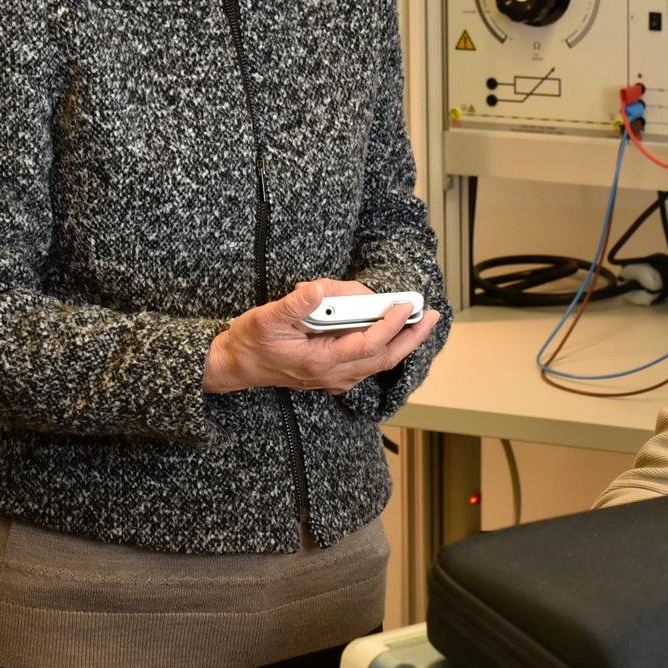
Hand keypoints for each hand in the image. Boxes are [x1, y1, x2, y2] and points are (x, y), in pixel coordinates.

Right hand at [204, 280, 440, 394]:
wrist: (235, 367)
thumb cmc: (251, 343)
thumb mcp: (267, 317)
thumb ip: (295, 304)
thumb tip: (318, 289)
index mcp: (320, 361)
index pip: (367, 344)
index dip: (390, 324)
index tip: (405, 304)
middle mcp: (332, 374)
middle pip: (383, 358)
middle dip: (411, 337)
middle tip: (431, 315)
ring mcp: (333, 378)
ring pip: (378, 363)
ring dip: (402, 343)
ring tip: (419, 321)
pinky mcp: (332, 375)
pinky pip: (368, 364)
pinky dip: (386, 349)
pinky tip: (393, 334)